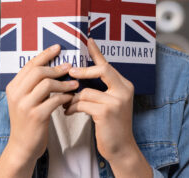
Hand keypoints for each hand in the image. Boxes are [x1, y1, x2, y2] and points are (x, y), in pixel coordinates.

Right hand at [0, 44, 78, 177]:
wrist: (22, 147)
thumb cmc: (28, 122)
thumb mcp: (25, 101)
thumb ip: (33, 86)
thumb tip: (52, 67)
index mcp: (13, 87)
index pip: (29, 65)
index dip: (45, 54)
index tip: (58, 48)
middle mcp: (16, 94)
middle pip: (38, 71)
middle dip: (56, 67)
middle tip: (70, 67)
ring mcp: (25, 105)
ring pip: (47, 84)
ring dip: (63, 83)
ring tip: (74, 84)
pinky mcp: (36, 116)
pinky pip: (54, 100)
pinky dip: (65, 97)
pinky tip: (71, 98)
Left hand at [65, 38, 151, 177]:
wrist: (120, 148)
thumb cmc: (110, 126)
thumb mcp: (108, 104)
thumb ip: (99, 89)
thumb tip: (76, 75)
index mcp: (124, 85)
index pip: (108, 65)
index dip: (97, 52)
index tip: (88, 40)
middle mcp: (124, 90)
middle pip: (101, 70)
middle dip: (82, 71)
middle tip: (69, 72)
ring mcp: (117, 100)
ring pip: (86, 90)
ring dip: (72, 98)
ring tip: (65, 104)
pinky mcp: (107, 111)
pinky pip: (83, 103)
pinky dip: (72, 107)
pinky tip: (68, 112)